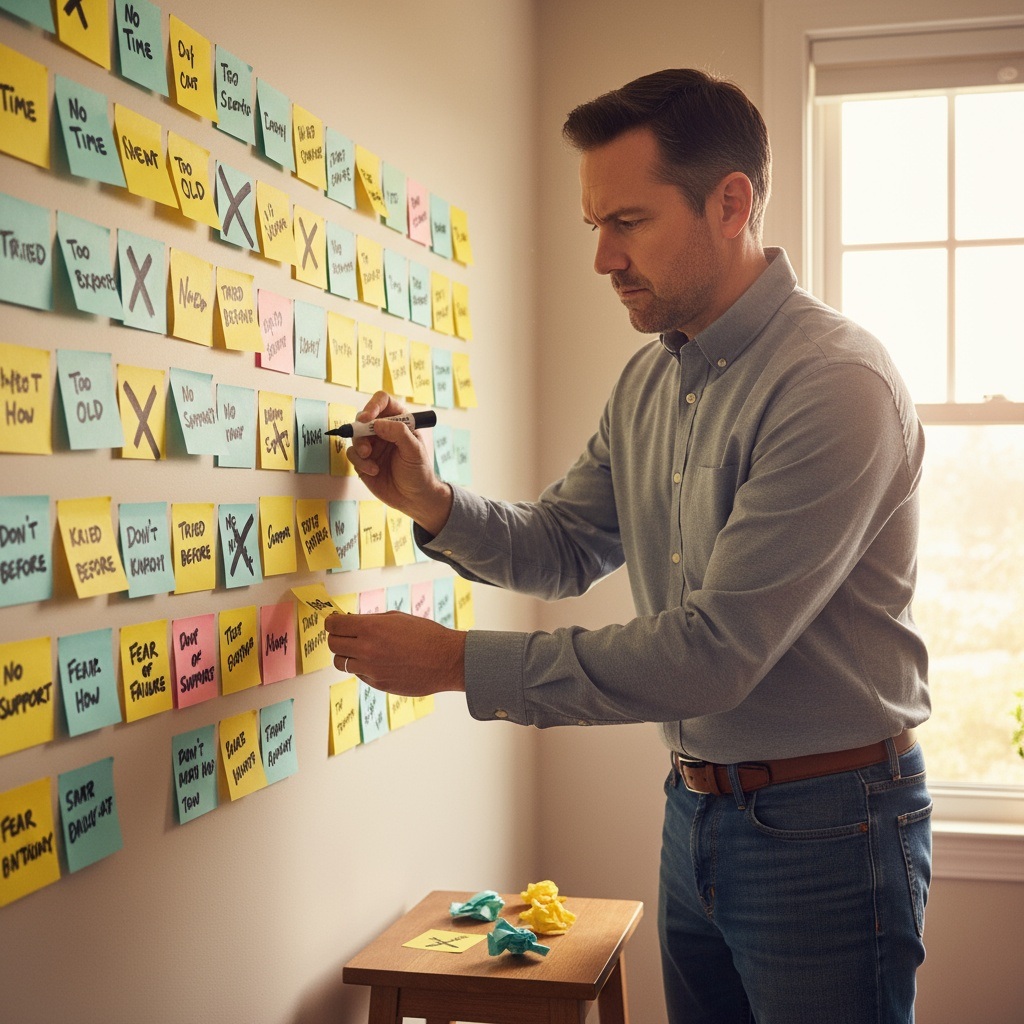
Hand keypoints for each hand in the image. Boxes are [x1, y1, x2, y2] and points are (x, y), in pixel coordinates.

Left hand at [324, 611, 466, 695]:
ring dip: (346, 655)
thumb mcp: (398, 618)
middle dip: (337, 637)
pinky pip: (359, 675)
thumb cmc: (426, 635)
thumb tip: (353, 622)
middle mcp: (367, 649)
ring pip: (341, 663)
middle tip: (346, 634)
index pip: (334, 625)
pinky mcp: (378, 684)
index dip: (332, 622)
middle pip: (332, 644)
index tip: (335, 621)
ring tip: (359, 650)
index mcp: (371, 628)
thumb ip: (372, 621)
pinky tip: (377, 661)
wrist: (446, 660)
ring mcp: (371, 669)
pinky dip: (362, 668)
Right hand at [345, 391, 452, 535]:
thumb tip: (377, 423)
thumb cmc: (419, 472)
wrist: (414, 499)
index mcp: (399, 422)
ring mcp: (372, 445)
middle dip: (361, 429)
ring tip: (370, 458)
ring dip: (360, 447)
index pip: (383, 402)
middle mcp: (384, 430)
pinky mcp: (363, 461)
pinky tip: (374, 471)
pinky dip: (360, 462)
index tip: (368, 417)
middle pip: (363, 418)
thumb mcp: (414, 450)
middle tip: (366, 445)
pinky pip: (352, 454)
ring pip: (355, 436)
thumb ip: (399, 433)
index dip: (373, 405)